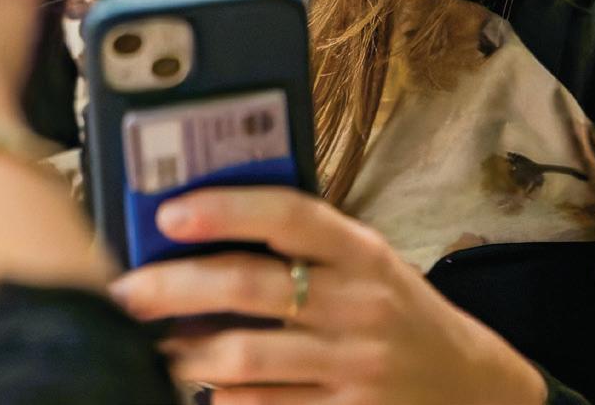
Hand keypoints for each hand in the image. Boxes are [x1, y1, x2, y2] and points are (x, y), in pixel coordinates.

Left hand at [108, 187, 547, 404]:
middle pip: (247, 287)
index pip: (288, 214)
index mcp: (361, 252)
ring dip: (182, 351)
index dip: (225, 209)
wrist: (470, 385)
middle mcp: (359, 305)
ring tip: (148, 341)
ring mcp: (353, 366)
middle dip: (172, 287)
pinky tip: (197, 383)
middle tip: (124, 290)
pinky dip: (219, 394)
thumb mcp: (366, 263)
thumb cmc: (395, 311)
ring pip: (243, 357)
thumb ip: (300, 244)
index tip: (168, 213)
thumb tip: (195, 227)